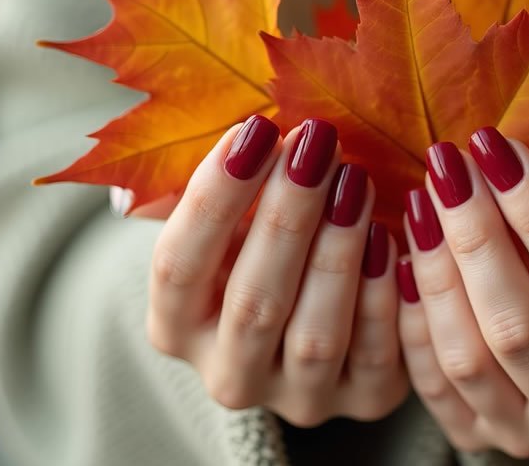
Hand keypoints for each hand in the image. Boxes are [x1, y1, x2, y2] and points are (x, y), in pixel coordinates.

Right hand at [146, 116, 407, 425]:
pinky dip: (380, 297)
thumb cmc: (260, 240)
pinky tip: (389, 236)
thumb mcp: (218, 216)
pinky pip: (376, 357)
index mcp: (176, 327)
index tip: (253, 128)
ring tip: (354, 180)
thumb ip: (183, 194)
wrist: (325, 301)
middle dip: (285, 216)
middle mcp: (230, 375)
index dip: (214, 198)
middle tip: (316, 142)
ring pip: (314, 337)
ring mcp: (299, 397)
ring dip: (335, 253)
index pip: (177, 267)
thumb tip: (138, 193)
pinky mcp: (365, 399)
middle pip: (252, 302)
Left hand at [396, 127, 528, 456]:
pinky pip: (428, 380)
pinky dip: (410, 316)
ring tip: (420, 198)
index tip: (496, 147)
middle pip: (517, 327)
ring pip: (465, 358)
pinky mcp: (471, 435)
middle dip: (476, 235)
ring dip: (435, 270)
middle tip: (445, 163)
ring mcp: (523, 435)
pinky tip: (397, 255)